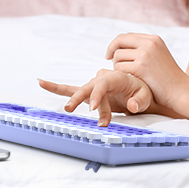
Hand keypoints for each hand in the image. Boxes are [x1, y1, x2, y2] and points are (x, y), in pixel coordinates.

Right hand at [38, 70, 153, 126]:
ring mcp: (94, 85)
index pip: (103, 84)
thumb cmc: (144, 92)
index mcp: (116, 77)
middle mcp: (103, 78)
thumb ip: (140, 100)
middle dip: (81, 98)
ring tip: (67, 108)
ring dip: (72, 99)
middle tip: (73, 109)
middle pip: (89, 87)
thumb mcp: (146, 97)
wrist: (141, 92)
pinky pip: (72, 90)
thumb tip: (132, 106)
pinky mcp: (89, 93)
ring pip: (80, 91)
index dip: (97, 96)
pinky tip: (42, 83)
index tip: (94, 110)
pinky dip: (57, 88)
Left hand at [105, 33, 188, 103]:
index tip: (111, 54)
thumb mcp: (159, 56)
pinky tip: (128, 80)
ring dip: (117, 66)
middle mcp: (150, 43)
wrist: (181, 91)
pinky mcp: (141, 67)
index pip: (126, 36)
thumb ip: (144, 49)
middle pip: (119, 42)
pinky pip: (119, 68)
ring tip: (126, 75)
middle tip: (108, 61)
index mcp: (154, 39)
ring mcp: (145, 54)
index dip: (116, 44)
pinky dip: (120, 75)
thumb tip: (121, 47)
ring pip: (117, 56)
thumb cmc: (168, 78)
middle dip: (111, 52)